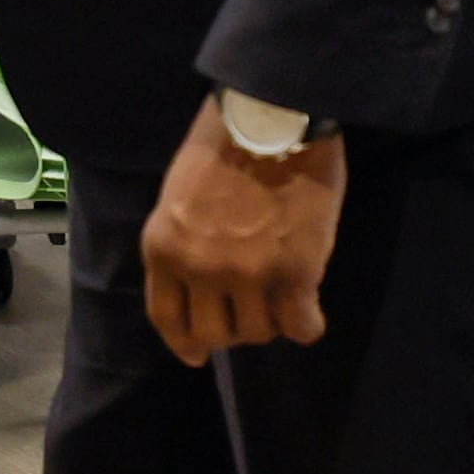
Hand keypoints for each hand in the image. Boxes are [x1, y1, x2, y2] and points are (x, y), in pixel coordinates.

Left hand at [141, 94, 345, 366]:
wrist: (271, 117)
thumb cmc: (222, 145)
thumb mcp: (178, 197)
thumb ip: (181, 244)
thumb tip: (196, 290)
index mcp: (163, 248)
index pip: (167, 317)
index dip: (184, 343)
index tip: (196, 356)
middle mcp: (199, 269)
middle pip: (215, 334)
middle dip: (233, 329)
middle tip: (253, 309)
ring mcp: (247, 275)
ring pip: (259, 333)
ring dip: (271, 321)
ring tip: (283, 295)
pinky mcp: (294, 275)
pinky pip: (301, 327)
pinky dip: (307, 323)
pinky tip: (310, 307)